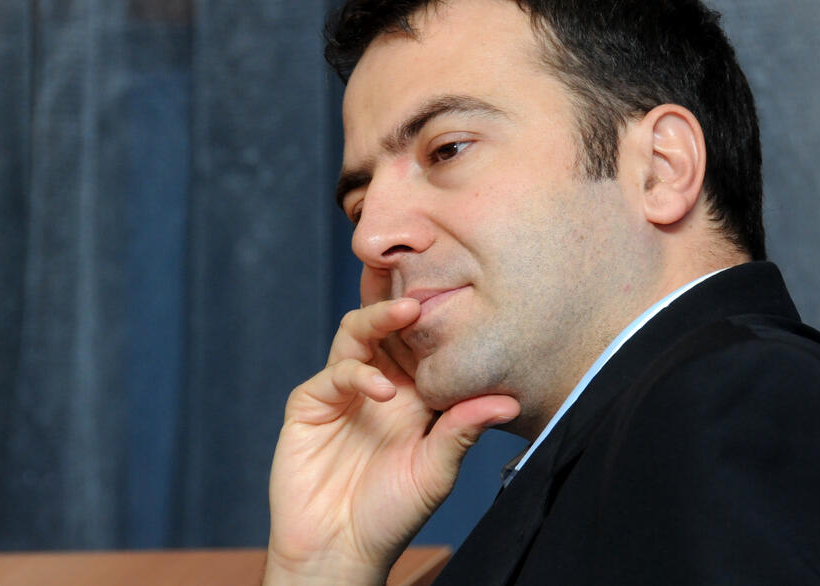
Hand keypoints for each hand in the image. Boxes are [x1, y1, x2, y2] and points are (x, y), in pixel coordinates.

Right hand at [264, 281, 519, 584]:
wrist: (337, 549)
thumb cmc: (390, 514)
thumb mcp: (435, 472)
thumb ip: (462, 433)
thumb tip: (508, 402)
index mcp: (412, 395)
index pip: (422, 343)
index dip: (435, 315)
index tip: (458, 281)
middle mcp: (378, 384)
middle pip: (386, 327)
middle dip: (399, 296)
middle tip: (419, 270)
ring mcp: (342, 392)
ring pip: (356, 335)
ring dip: (379, 319)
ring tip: (406, 311)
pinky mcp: (311, 404)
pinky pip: (333, 374)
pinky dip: (357, 373)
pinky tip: (381, 390)